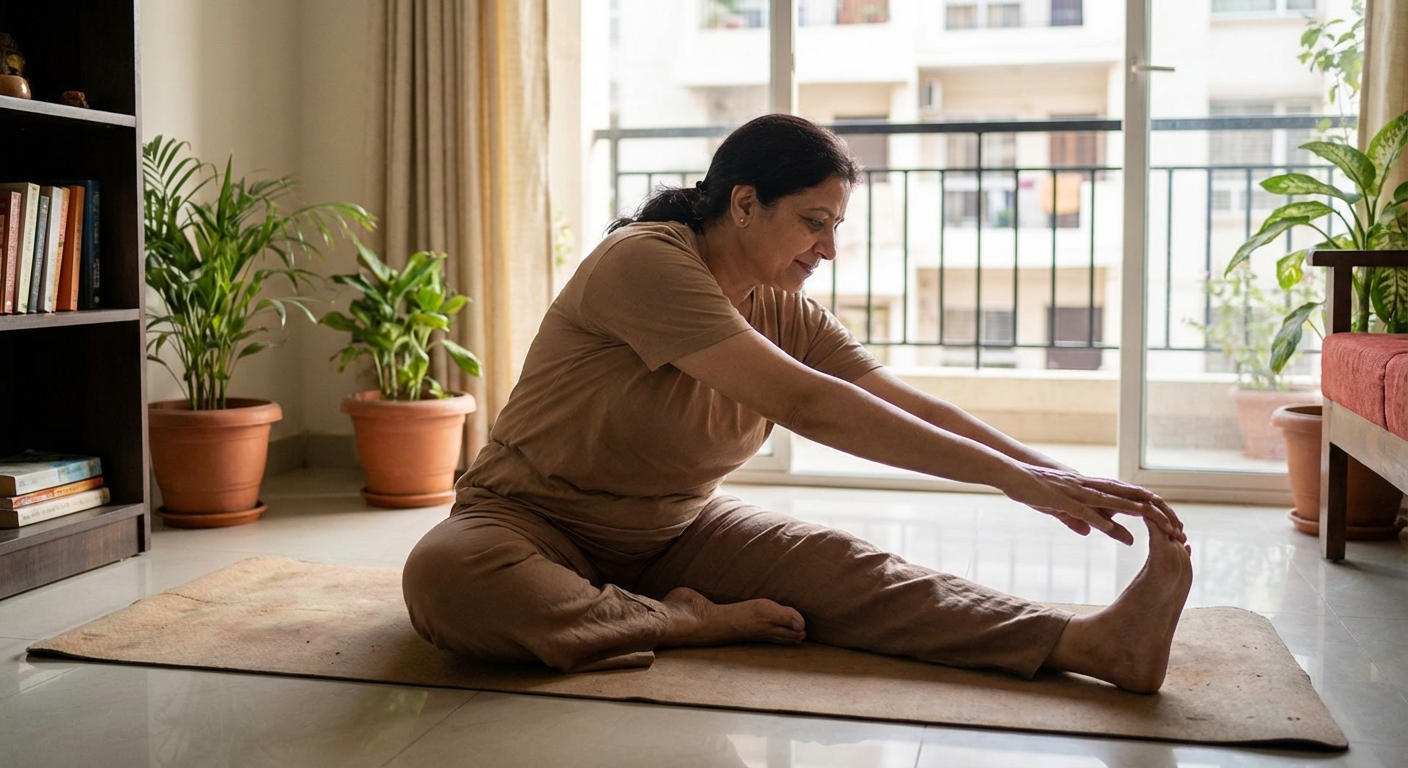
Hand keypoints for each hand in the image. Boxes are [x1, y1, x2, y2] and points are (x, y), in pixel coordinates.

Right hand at [1004, 464, 1184, 545]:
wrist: (1010, 473)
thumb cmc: (1033, 489)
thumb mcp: (1059, 508)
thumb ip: (1077, 519)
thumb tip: (1091, 532)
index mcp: (1093, 488)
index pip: (1131, 497)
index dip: (1153, 510)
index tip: (1171, 526)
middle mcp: (1091, 486)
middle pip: (1132, 497)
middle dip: (1158, 513)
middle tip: (1179, 530)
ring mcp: (1078, 492)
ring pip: (1115, 503)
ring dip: (1139, 516)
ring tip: (1161, 527)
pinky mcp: (1062, 500)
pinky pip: (1086, 511)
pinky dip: (1103, 521)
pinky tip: (1117, 532)